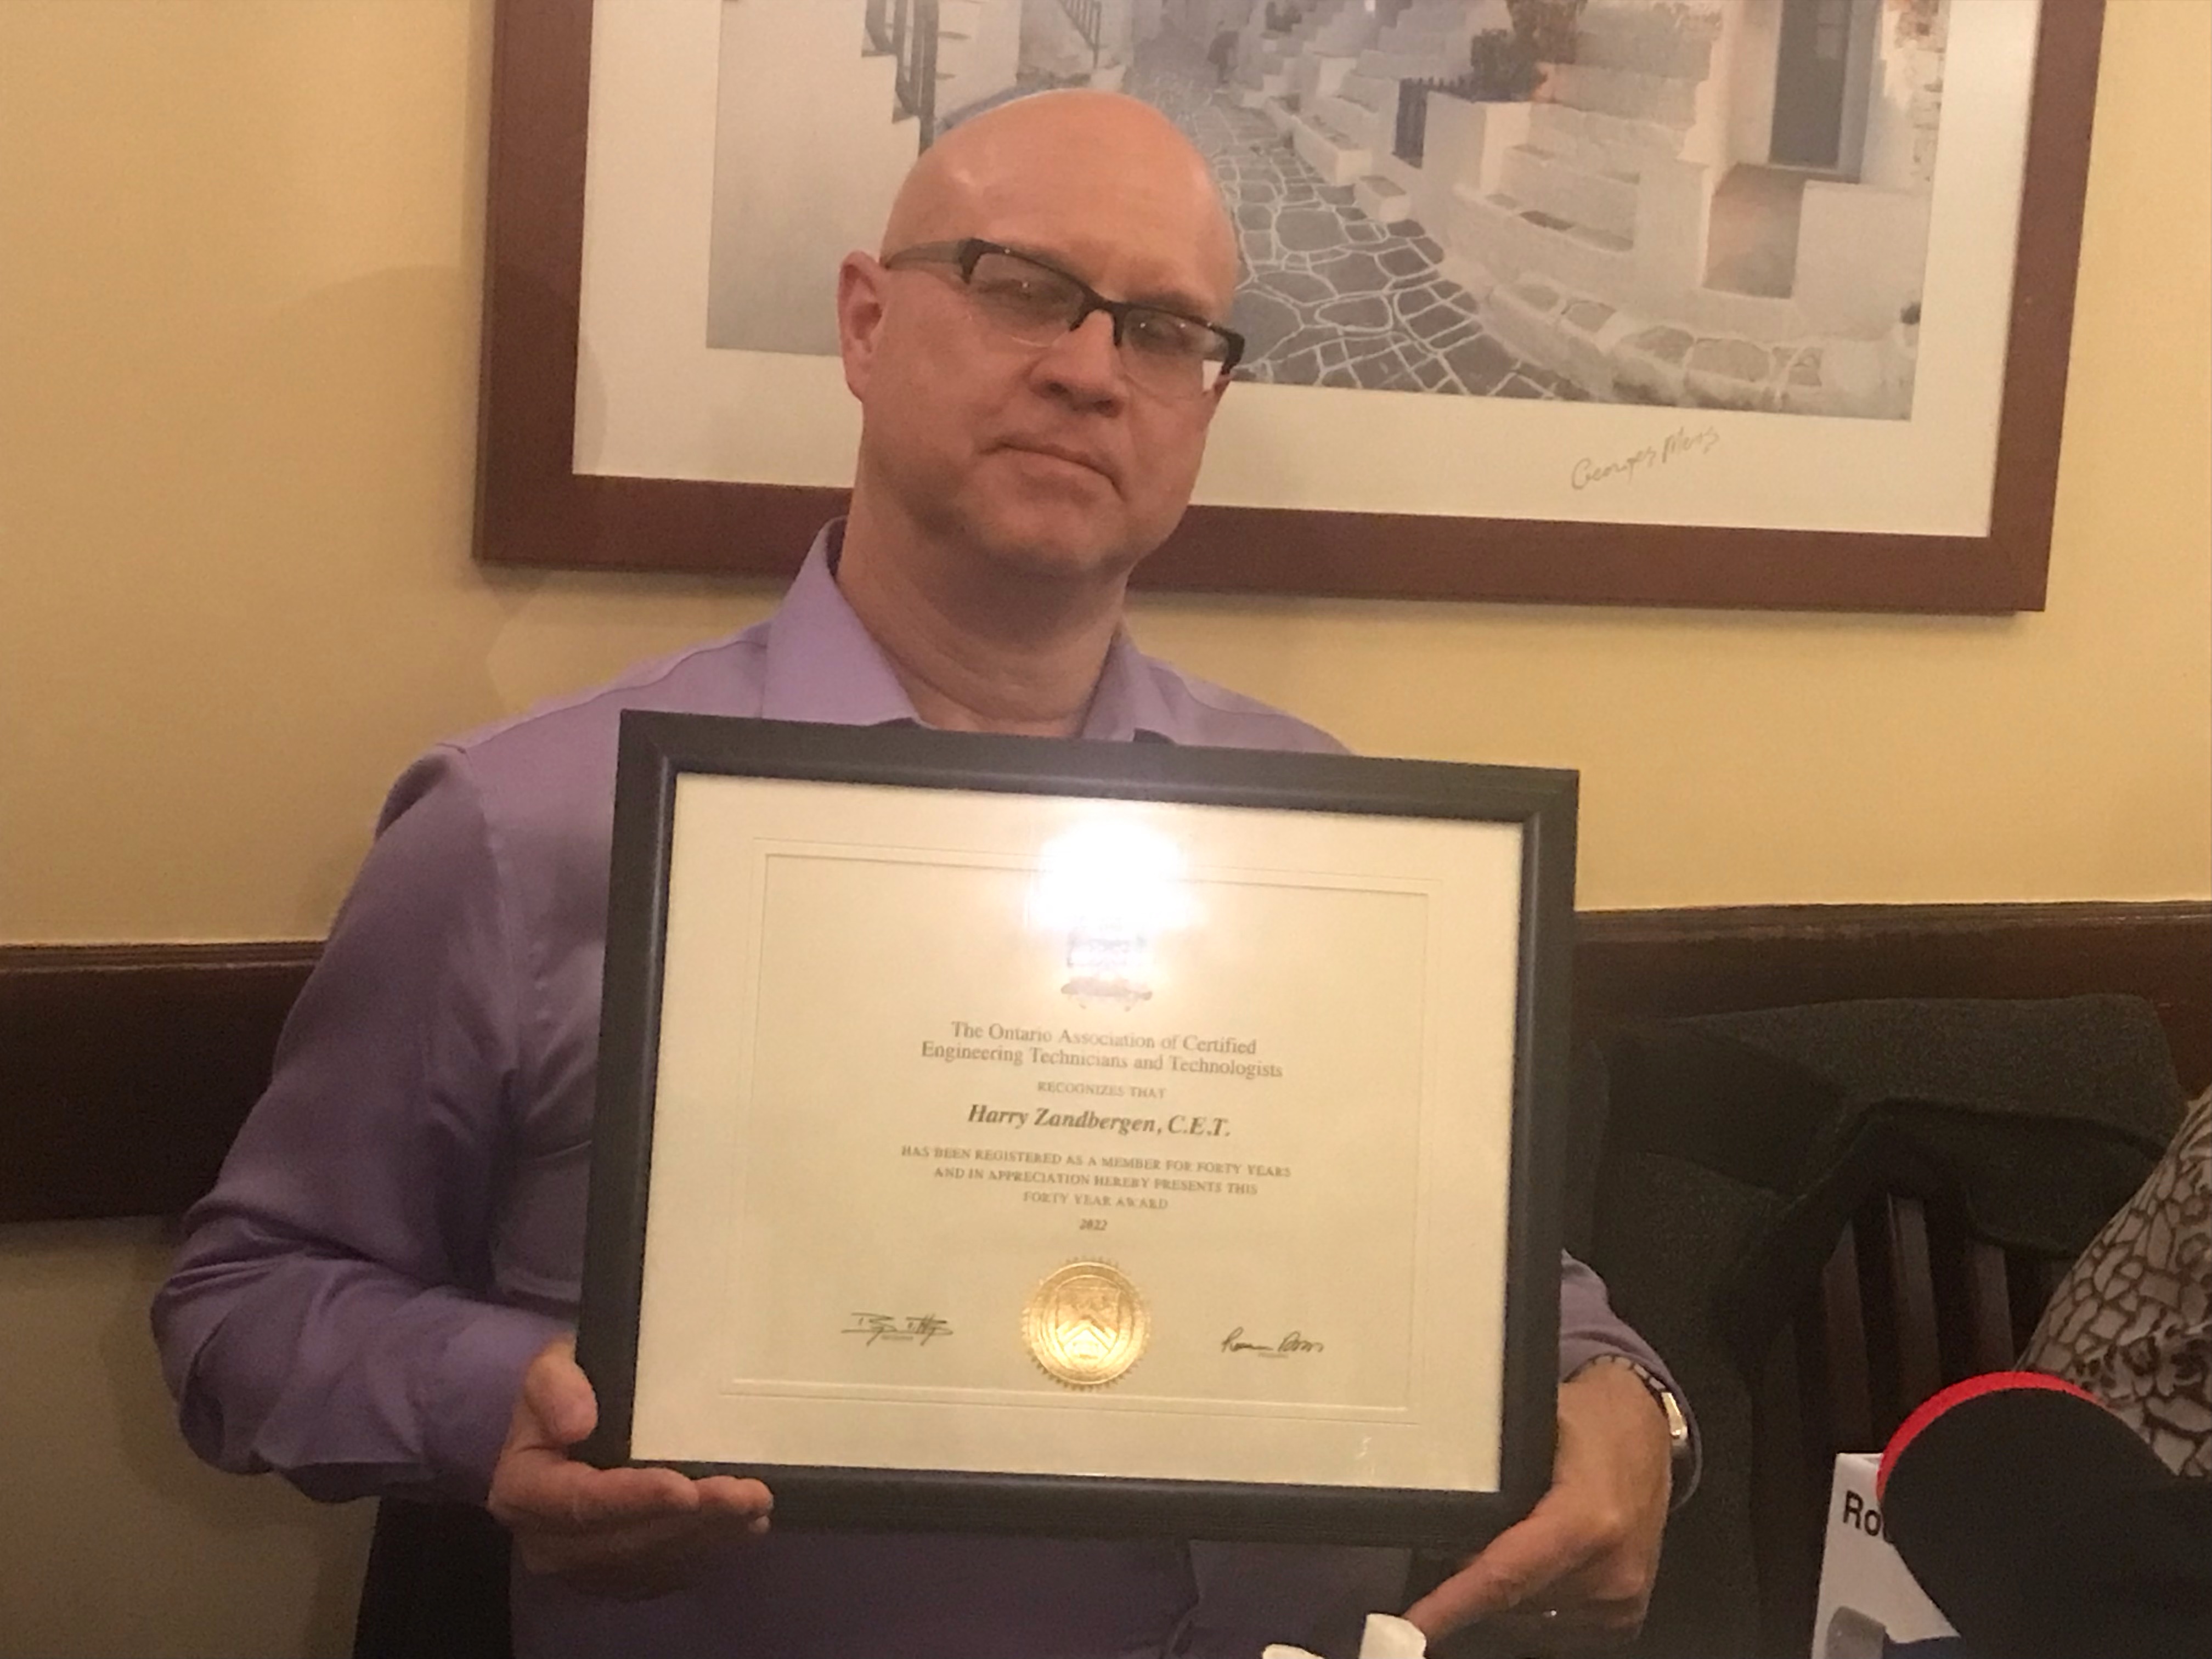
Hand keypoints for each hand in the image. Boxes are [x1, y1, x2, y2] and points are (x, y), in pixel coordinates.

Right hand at [487, 1337, 773, 1598]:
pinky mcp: (619, 1576)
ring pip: (655, 1559)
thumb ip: (554, 1385)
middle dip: (692, 1520)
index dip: (634, 1499)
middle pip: (628, 1538)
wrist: (571, 1421)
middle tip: (749, 1496)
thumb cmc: (567, 1389)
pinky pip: (667, 1569)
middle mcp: (548, 1544)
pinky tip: (743, 1525)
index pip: (582, 1503)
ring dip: (710, 1535)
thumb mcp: (552, 1366)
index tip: (684, 1489)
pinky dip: (708, 1546)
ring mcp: (586, 1566)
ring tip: (757, 1506)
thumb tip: (577, 1421)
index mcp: (522, 1492)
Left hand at [1403, 1360, 1672, 1649]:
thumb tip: (1439, 1510)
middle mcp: (1611, 1569)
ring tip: (1496, 1548)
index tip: (1414, 1626)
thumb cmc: (1587, 1419)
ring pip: (1532, 1617)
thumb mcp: (1531, 1428)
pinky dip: (1533, 1603)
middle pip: (1513, 1601)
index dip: (1453, 1605)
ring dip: (1505, 1594)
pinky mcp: (1628, 1611)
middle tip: (1455, 1544)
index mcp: (1587, 1520)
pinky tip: (1528, 1569)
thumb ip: (1493, 1473)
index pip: (1505, 1577)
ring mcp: (1623, 1597)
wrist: (1645, 1427)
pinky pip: (1558, 1624)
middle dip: (1473, 1583)